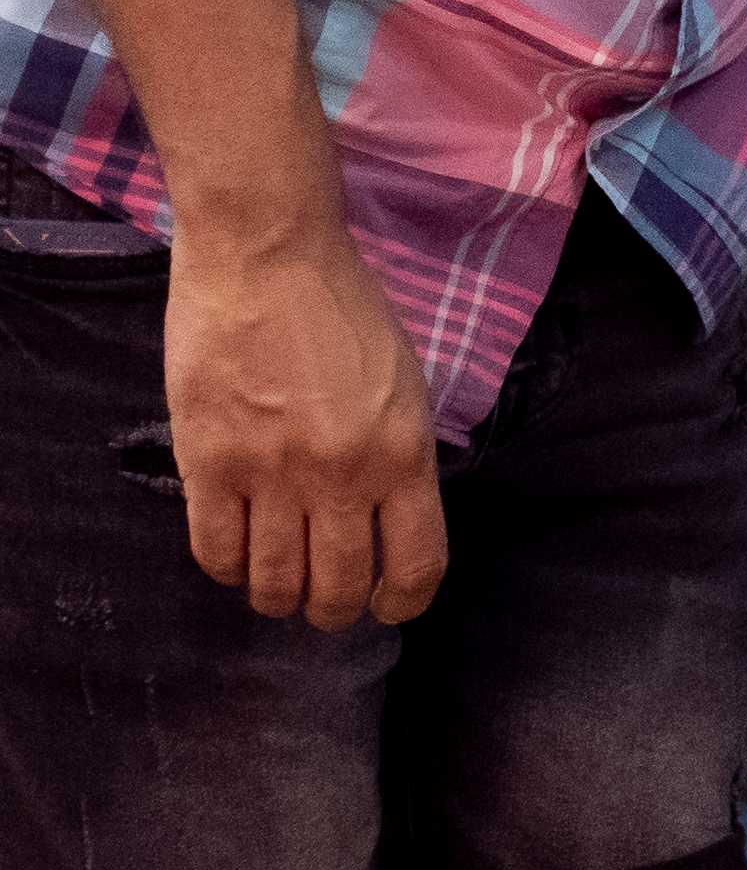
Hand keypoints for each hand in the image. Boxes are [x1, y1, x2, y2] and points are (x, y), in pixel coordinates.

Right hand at [161, 222, 444, 627]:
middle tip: (323, 605)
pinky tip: (235, 556)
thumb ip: (398, 456)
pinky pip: (214, 550)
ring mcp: (271, 473)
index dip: (402, 602)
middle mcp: (342, 476)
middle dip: (333, 611)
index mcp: (404, 455)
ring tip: (277, 587)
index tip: (387, 605)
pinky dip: (226, 568)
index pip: (416, 564)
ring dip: (276, 597)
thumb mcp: (404, 385)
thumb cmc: (343, 312)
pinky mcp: (208, 463)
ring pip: (273, 582)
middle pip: (338, 588)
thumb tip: (388, 520)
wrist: (267, 258)